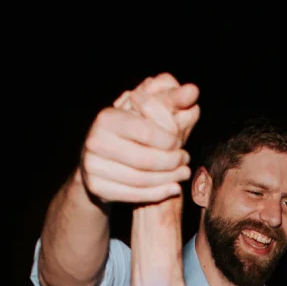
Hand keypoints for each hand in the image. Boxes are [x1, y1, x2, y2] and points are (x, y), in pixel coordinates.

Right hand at [80, 73, 198, 204]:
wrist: (99, 157)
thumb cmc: (130, 131)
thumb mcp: (147, 112)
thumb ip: (171, 100)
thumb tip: (193, 90)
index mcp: (107, 118)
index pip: (147, 132)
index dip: (170, 140)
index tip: (180, 143)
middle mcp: (95, 141)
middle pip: (145, 160)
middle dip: (171, 162)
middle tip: (185, 160)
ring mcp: (92, 167)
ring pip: (140, 180)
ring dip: (168, 179)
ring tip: (183, 173)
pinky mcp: (95, 188)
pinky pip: (132, 195)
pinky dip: (157, 193)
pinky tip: (173, 188)